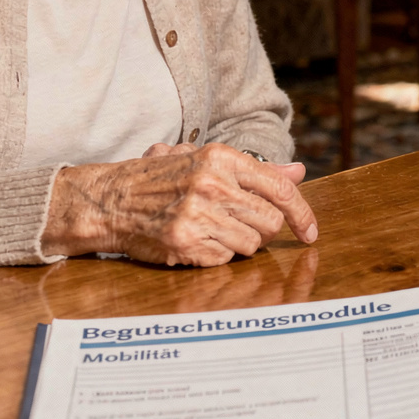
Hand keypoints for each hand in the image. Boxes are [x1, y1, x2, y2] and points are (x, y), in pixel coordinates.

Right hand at [44, 144, 317, 265]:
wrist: (108, 199)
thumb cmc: (160, 179)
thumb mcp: (204, 160)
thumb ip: (255, 168)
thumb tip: (297, 172)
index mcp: (221, 158)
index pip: (280, 189)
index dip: (303, 213)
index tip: (310, 232)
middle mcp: (213, 184)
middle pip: (271, 222)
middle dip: (265, 230)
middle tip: (243, 226)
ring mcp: (198, 215)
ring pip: (251, 244)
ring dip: (240, 244)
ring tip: (214, 230)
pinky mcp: (185, 242)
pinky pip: (225, 259)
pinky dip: (217, 255)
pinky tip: (197, 241)